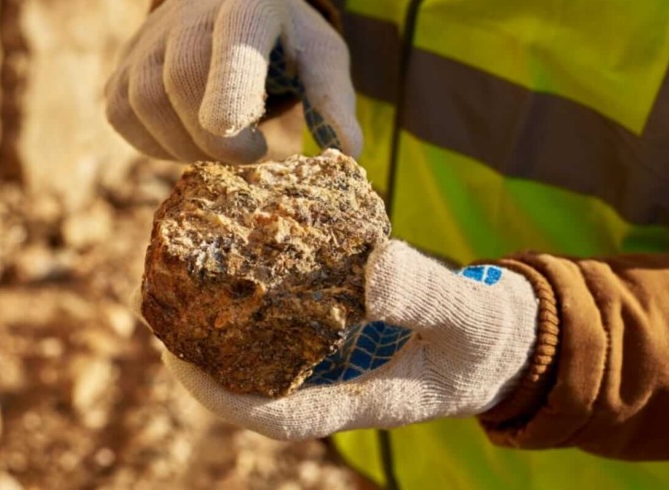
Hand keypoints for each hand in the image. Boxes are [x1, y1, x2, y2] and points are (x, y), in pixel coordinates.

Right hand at [104, 0, 361, 163]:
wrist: (229, 11)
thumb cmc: (286, 44)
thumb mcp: (322, 60)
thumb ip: (333, 101)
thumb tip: (350, 152)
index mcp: (250, 2)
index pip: (234, 41)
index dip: (229, 88)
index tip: (236, 135)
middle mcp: (191, 9)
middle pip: (182, 79)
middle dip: (216, 140)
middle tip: (252, 155)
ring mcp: (148, 35)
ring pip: (144, 101)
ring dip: (185, 146)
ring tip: (222, 148)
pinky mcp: (122, 65)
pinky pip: (122, 115)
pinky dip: (155, 144)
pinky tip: (188, 140)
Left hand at [163, 241, 539, 439]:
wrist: (506, 337)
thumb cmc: (489, 338)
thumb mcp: (470, 316)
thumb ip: (428, 295)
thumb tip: (372, 270)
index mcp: (362, 400)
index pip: (279, 415)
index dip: (224, 397)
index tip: (178, 363)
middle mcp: (339, 383)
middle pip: (256, 384)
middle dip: (204, 357)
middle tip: (162, 311)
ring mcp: (339, 359)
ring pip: (268, 352)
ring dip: (225, 324)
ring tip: (185, 280)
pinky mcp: (344, 329)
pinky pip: (293, 318)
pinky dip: (265, 293)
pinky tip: (245, 254)